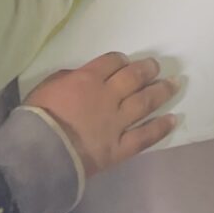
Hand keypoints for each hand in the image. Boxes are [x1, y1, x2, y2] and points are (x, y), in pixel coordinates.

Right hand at [26, 52, 178, 174]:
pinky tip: (173, 120)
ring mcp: (117, 123)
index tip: (127, 61)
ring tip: (174, 84)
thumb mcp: (49, 85)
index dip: (121, 60)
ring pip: (144, 103)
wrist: (41, 152)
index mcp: (88, 79)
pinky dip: (160, 128)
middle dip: (147, 70)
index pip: (111, 62)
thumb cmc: (39, 116)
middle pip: (133, 78)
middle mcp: (108, 96)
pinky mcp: (120, 148)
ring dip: (161, 92)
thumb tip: (81, 76)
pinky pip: (144, 137)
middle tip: (157, 66)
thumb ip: (68, 77)